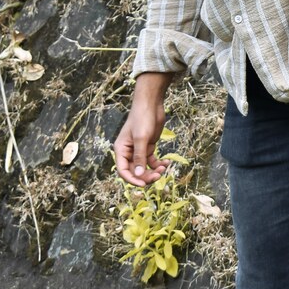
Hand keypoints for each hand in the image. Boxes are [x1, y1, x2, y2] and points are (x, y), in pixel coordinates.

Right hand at [114, 72, 172, 186]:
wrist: (151, 104)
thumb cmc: (142, 118)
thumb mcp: (141, 138)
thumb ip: (140, 157)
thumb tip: (138, 175)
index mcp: (121, 150)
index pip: (123, 170)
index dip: (132, 179)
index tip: (143, 184)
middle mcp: (129, 152)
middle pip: (135, 171)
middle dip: (146, 176)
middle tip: (158, 175)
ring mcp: (139, 150)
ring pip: (144, 168)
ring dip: (154, 171)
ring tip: (164, 168)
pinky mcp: (148, 147)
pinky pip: (152, 161)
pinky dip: (159, 164)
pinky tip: (167, 162)